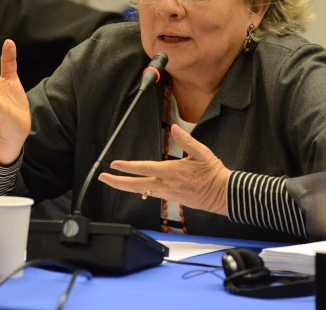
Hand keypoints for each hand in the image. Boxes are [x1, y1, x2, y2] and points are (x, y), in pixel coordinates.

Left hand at [98, 124, 231, 215]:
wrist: (223, 195)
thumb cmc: (213, 173)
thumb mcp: (202, 153)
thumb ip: (187, 140)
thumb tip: (175, 127)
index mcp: (172, 171)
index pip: (145, 169)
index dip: (128, 167)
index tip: (114, 165)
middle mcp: (166, 184)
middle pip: (136, 185)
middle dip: (117, 182)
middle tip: (103, 178)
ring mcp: (168, 193)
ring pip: (142, 191)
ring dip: (126, 186)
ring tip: (112, 181)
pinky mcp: (171, 198)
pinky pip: (151, 194)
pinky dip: (140, 190)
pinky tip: (134, 186)